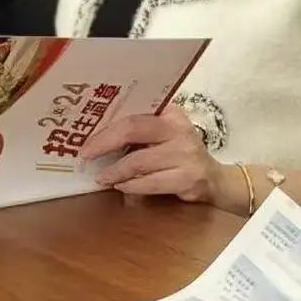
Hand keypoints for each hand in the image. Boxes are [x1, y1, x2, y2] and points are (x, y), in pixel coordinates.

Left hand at [79, 105, 226, 204]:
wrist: (215, 179)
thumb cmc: (179, 152)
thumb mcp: (165, 133)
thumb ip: (140, 129)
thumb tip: (98, 134)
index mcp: (171, 113)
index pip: (133, 115)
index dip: (107, 127)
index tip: (86, 138)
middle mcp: (179, 129)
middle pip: (133, 130)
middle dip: (104, 143)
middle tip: (86, 155)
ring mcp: (186, 155)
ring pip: (139, 161)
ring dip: (115, 171)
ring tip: (102, 177)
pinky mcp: (189, 179)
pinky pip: (152, 183)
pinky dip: (132, 186)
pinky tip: (122, 187)